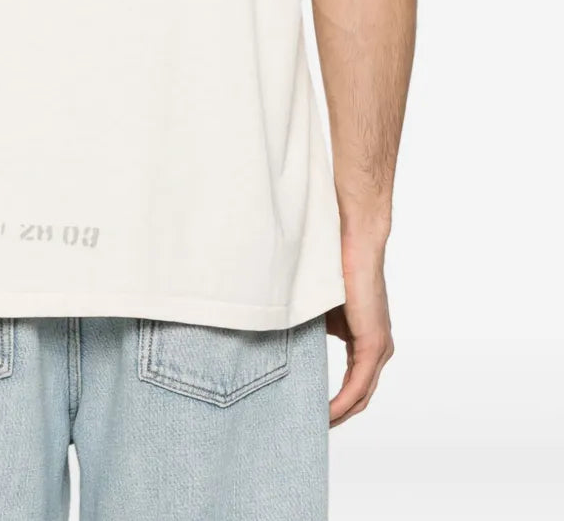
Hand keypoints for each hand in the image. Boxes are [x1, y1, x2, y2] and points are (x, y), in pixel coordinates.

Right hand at [327, 244, 393, 425]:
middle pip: (359, 397)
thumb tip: (292, 351)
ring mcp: (379, 348)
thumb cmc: (335, 267)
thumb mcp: (320, 311)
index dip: (335, 404)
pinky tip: (326, 413)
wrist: (352, 240)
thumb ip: (314, 333)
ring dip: (339, 414)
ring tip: (314, 426)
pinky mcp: (374, 344)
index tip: (313, 414)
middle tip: (310, 429)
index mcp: (367, 341)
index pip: (354, 385)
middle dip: (336, 416)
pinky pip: (358, 385)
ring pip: (360, 396)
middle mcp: (378, 349)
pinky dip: (342, 403)